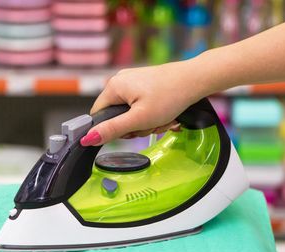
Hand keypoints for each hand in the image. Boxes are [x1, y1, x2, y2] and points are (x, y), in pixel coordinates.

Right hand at [81, 60, 208, 145]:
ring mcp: (133, 81)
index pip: (98, 115)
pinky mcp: (145, 84)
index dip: (112, 129)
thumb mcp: (139, 119)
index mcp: (114, 86)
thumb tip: (88, 139)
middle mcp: (120, 81)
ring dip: (146, 122)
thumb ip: (112, 130)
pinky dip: (152, 114)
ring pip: (131, 113)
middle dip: (135, 127)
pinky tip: (164, 113)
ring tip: (161, 118)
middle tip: (151, 124)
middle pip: (116, 116)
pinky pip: (141, 106)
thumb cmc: (170, 95)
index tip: (131, 130)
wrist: (196, 80)